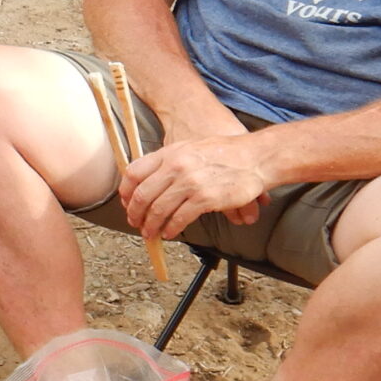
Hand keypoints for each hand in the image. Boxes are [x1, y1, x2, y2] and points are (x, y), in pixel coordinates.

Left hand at [120, 124, 272, 241]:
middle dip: (136, 214)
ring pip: (158, 209)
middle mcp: (176, 166)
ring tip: (151, 232)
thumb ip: (169, 161)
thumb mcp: (190, 148)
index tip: (126, 204)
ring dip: (151, 225)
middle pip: (142, 195)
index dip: (125, 192)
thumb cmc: (225, 153)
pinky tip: (170, 232)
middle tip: (136, 223)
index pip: (134, 173)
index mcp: (170, 153)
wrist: (255, 157)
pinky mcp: (205, 198)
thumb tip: (150, 181)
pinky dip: (171, 228)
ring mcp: (190, 182)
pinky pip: (179, 218)